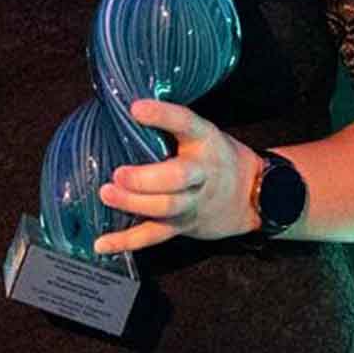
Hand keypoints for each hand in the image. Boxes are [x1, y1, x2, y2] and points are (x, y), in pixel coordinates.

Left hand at [92, 99, 261, 253]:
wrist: (251, 196)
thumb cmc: (214, 157)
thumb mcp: (202, 134)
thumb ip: (171, 126)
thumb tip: (123, 108)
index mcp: (205, 141)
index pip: (186, 123)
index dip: (163, 115)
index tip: (135, 108)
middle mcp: (202, 173)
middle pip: (178, 178)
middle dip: (146, 178)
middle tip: (119, 173)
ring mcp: (192, 202)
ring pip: (165, 208)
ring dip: (133, 203)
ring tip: (106, 193)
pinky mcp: (181, 225)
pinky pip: (153, 236)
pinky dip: (126, 242)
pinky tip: (102, 244)